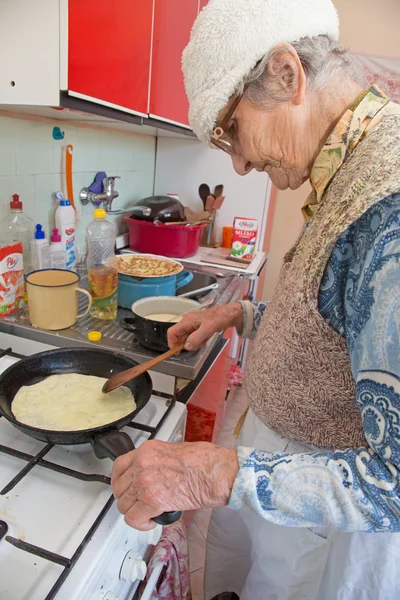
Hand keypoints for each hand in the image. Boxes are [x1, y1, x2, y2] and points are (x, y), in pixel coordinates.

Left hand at [111, 440, 238, 529]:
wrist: (215, 472)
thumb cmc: (204, 461)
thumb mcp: (174, 450)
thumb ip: (156, 460)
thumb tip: (153, 472)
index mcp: (147, 450)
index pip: (119, 466)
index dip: (121, 481)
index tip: (126, 487)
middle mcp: (142, 464)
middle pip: (119, 488)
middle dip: (130, 499)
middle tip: (141, 503)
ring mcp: (144, 482)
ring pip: (124, 505)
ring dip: (135, 512)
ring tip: (149, 513)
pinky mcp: (152, 500)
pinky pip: (133, 519)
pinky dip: (141, 523)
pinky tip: (152, 520)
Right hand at [167, 302, 243, 350]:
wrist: (230, 314)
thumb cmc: (219, 318)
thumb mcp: (208, 328)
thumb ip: (196, 338)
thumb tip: (186, 347)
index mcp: (187, 321)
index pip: (172, 332)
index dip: (172, 343)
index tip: (178, 353)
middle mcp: (188, 323)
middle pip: (179, 337)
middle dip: (186, 344)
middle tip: (198, 345)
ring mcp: (193, 325)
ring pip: (187, 338)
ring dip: (194, 343)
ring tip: (205, 340)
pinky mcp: (199, 328)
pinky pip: (195, 337)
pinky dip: (199, 340)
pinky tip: (207, 338)